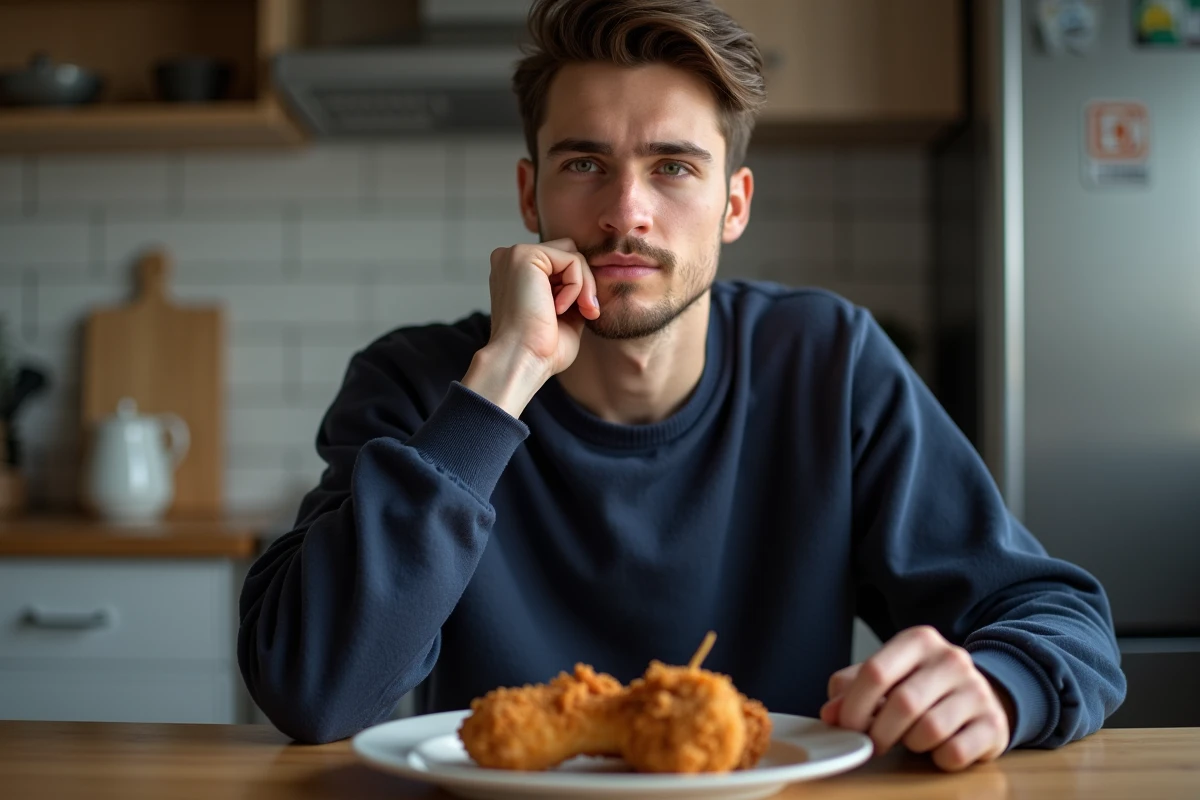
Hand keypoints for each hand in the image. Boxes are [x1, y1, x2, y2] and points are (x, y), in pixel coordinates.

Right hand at [463, 239, 599, 417]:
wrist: (522, 361)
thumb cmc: (541, 348)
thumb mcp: (565, 313)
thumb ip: (573, 290)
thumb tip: (593, 278)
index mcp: (516, 273)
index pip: (561, 262)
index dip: (579, 286)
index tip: (585, 313)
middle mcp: (511, 259)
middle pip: (568, 253)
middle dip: (584, 283)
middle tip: (588, 312)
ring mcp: (516, 255)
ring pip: (573, 255)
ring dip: (583, 286)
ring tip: (578, 311)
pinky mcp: (525, 256)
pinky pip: (572, 260)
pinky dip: (576, 287)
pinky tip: (560, 309)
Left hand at [819, 626, 1013, 771]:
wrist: (980, 694)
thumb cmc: (921, 686)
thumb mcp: (887, 676)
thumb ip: (852, 689)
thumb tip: (830, 713)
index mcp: (919, 640)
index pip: (876, 671)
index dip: (854, 706)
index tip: (847, 726)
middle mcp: (951, 659)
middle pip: (902, 703)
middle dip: (879, 732)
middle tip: (874, 743)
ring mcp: (977, 690)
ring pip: (929, 729)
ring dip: (910, 744)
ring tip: (911, 737)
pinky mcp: (993, 723)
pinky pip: (954, 752)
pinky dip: (938, 758)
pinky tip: (938, 747)